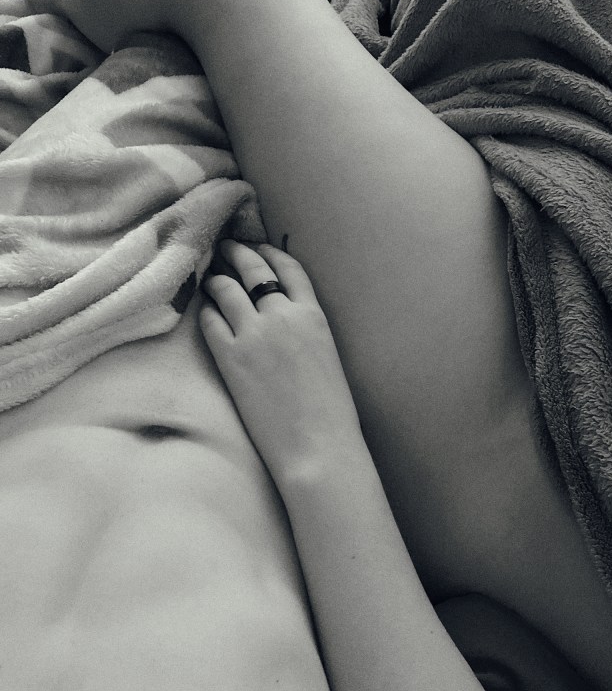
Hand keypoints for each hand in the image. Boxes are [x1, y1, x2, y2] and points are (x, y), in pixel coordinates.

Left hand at [199, 240, 363, 485]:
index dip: (270, 252)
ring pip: (226, 289)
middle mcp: (282, 315)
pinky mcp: (230, 357)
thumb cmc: (330, 411)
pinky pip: (210, 321)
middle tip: (224, 247)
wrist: (316, 444)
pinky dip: (205, 311)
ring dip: (215, 279)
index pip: (289, 267)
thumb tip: (286, 321)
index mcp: (313, 315)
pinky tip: (203, 311)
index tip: (258, 246)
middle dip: (236, 253)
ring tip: (208, 276)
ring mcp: (253, 334)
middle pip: (253, 269)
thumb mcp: (327, 355)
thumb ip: (306, 330)